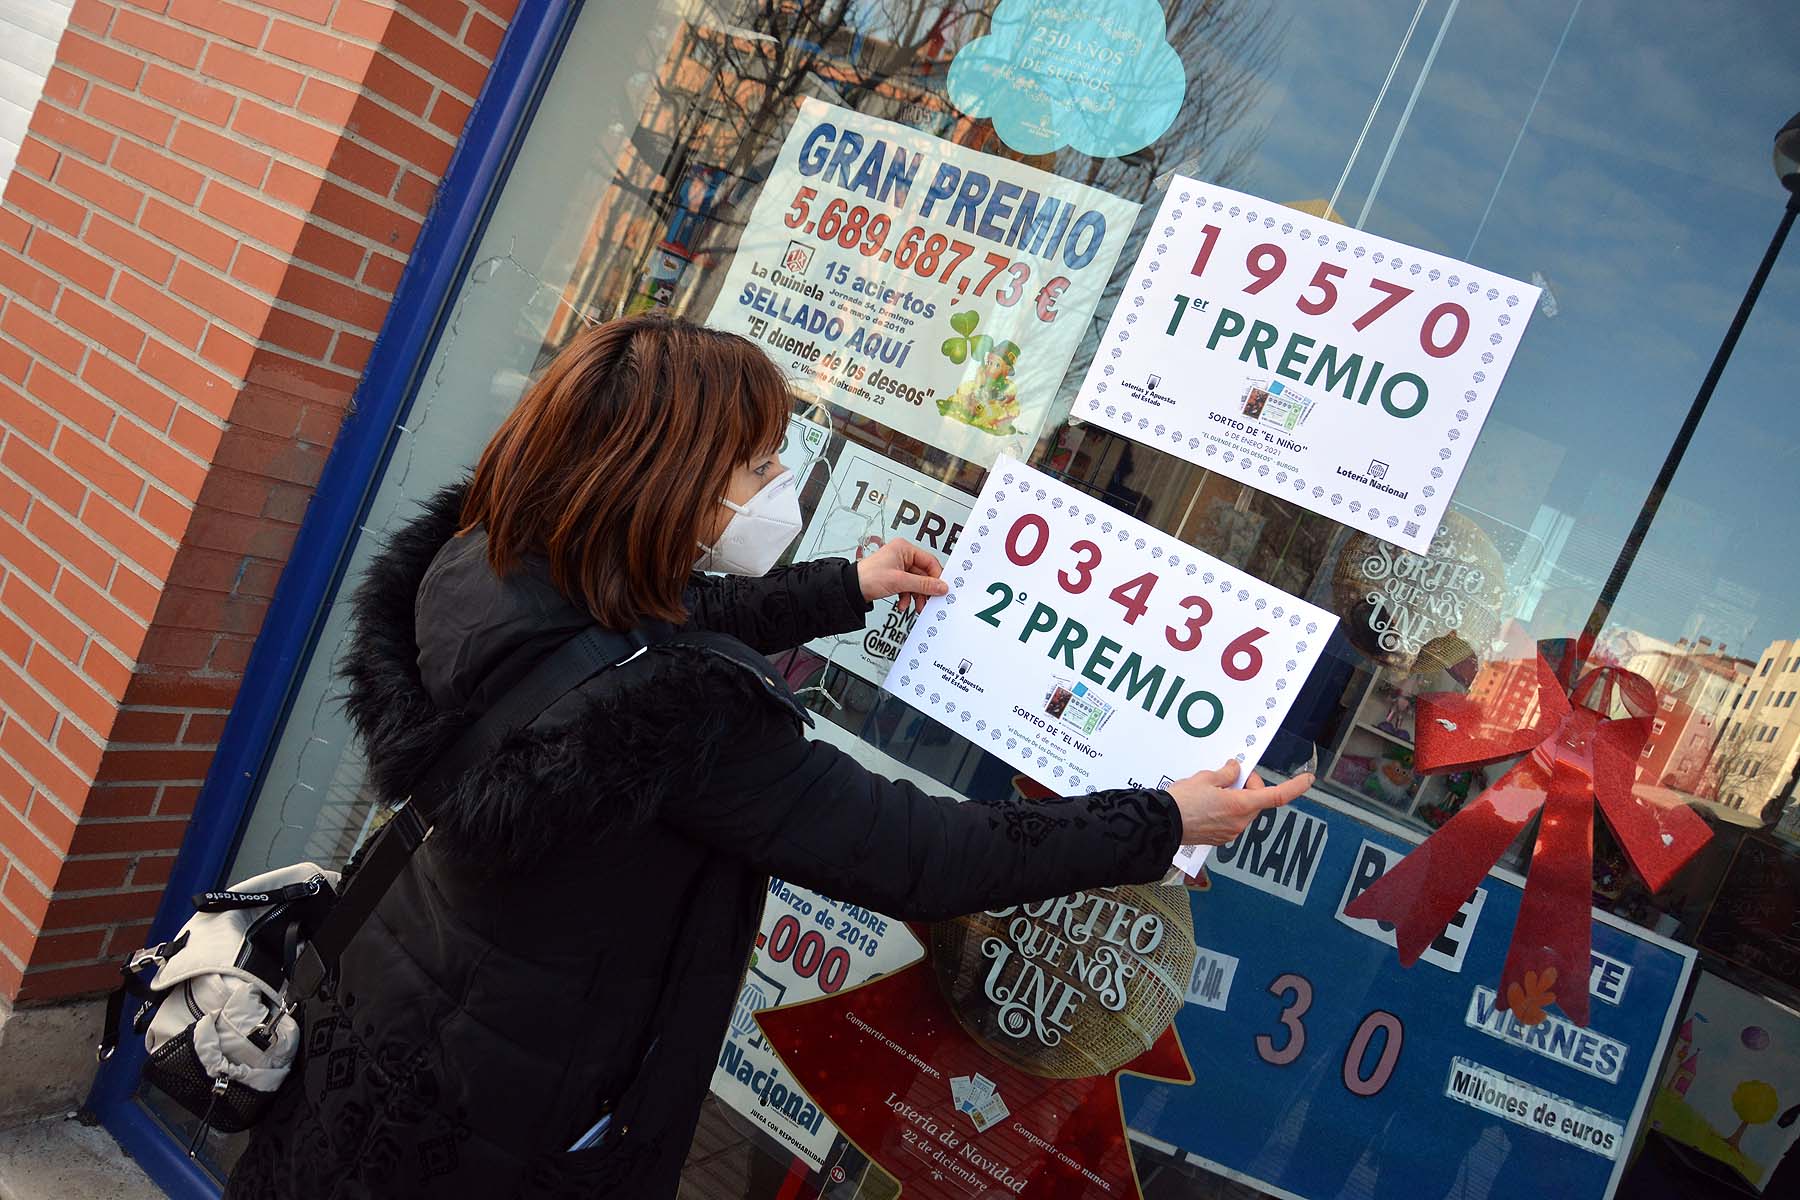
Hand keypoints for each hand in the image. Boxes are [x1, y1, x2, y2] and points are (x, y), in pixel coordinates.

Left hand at [856, 537, 949, 613]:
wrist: (850, 589)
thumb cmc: (868, 577)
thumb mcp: (900, 581)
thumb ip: (923, 585)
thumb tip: (941, 586)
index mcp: (904, 548)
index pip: (929, 561)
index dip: (936, 576)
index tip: (941, 589)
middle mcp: (902, 555)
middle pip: (923, 574)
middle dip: (925, 591)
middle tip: (929, 601)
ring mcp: (898, 567)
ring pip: (916, 583)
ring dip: (917, 596)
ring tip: (916, 607)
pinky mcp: (894, 578)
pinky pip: (908, 588)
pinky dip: (907, 597)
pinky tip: (902, 604)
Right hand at [1166, 759, 1313, 845]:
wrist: (1162, 825)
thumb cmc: (1181, 802)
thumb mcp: (1205, 778)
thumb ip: (1227, 774)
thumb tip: (1235, 770)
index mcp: (1241, 805)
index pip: (1277, 796)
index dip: (1295, 787)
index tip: (1308, 780)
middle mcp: (1240, 822)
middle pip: (1257, 799)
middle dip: (1247, 785)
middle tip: (1229, 775)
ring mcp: (1230, 832)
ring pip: (1244, 810)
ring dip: (1235, 797)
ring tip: (1211, 791)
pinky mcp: (1220, 838)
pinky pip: (1231, 820)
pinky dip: (1226, 809)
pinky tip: (1207, 804)